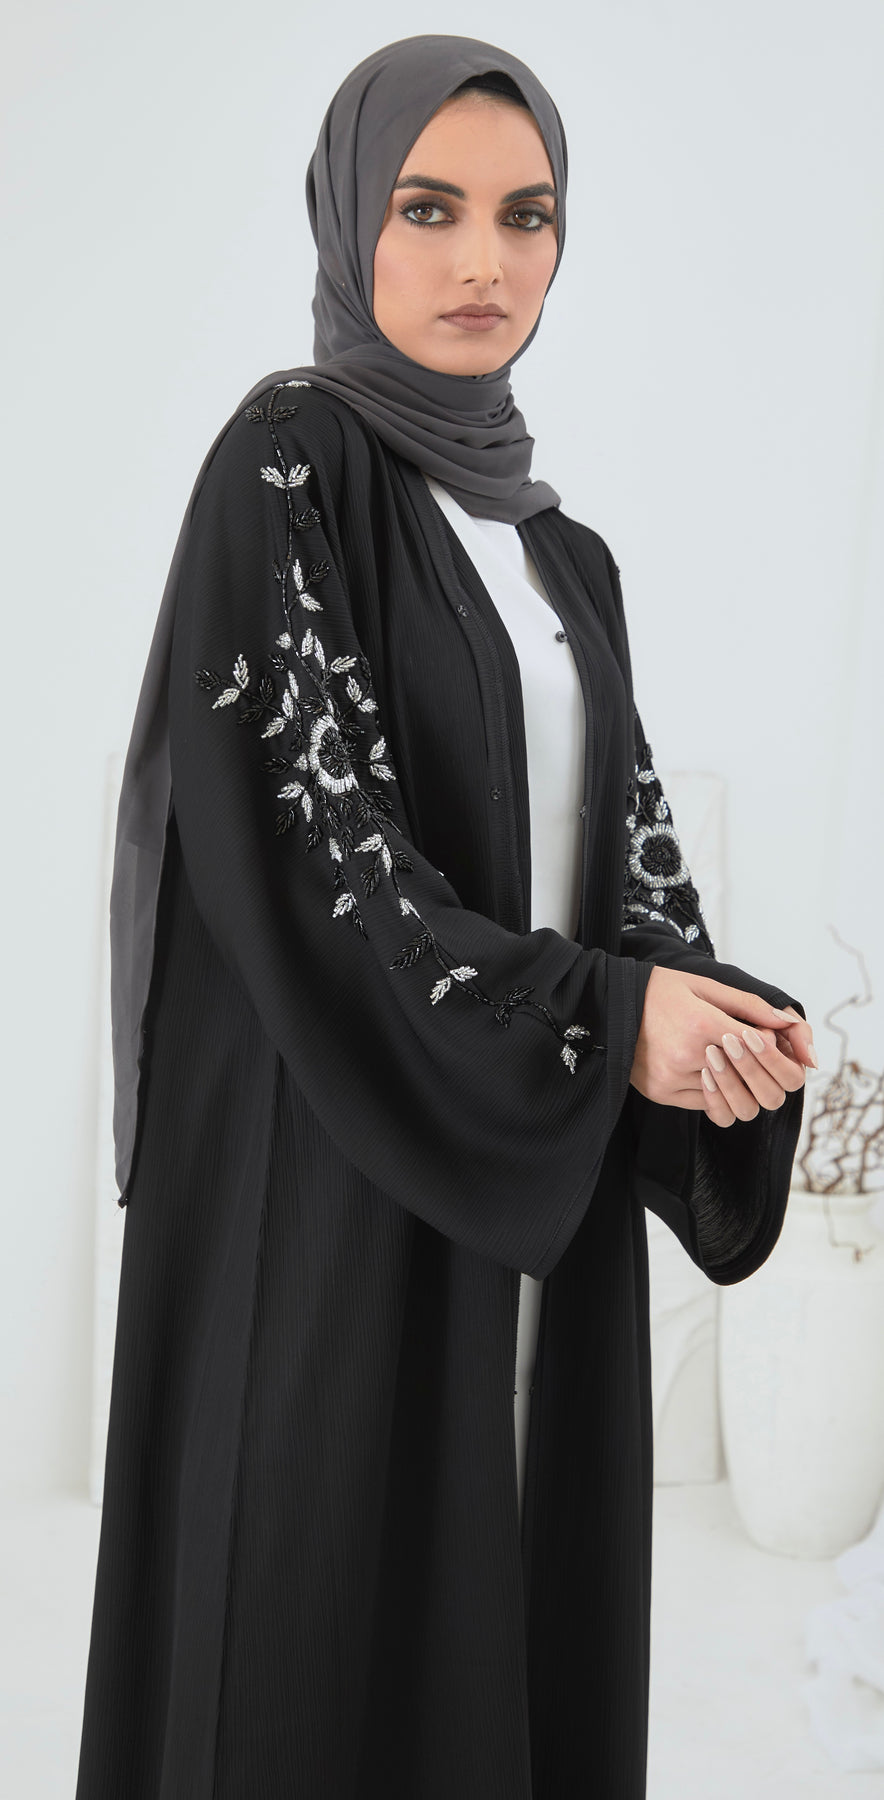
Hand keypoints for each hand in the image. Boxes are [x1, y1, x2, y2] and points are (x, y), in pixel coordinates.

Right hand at [629, 967, 813, 1127]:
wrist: (609, 1006)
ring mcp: (672, 1079)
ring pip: (730, 1098)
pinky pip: (705, 1105)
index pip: (756, 1046)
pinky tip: (710, 1073)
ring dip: (739, 1084)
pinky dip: (716, 1092)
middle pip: (749, 1081)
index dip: (767, 1044)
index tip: (762, 1036)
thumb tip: (784, 1022)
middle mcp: (687, 1055)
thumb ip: (748, 1004)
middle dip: (761, 1070)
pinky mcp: (662, 1093)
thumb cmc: (659, 991)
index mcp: (701, 1023)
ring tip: (731, 1065)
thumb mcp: (704, 985)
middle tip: (754, 1057)